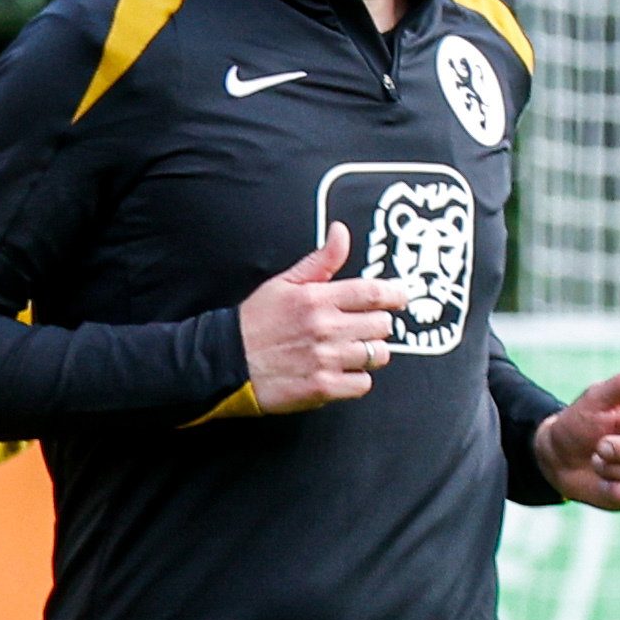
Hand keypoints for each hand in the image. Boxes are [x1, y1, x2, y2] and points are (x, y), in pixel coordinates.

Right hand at [237, 225, 408, 414]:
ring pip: (377, 355)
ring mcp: (325, 359)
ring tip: (347, 352)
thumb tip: (340, 232)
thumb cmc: (253, 324)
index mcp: (317, 299)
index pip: (375, 293)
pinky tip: (338, 372)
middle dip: (376, 326)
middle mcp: (325, 328)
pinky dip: (355, 380)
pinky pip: (363, 384)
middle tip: (360, 329)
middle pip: (382, 326)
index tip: (397, 299)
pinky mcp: (322, 387)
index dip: (395, 295)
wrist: (223, 363)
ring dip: (367, 354)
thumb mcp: (283, 284)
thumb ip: (321, 261)